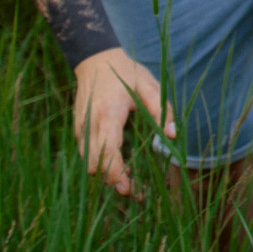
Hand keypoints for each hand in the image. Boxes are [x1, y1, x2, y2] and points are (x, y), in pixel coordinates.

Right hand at [72, 47, 173, 197]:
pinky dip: (101, 164)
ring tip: (130, 181)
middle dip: (112, 181)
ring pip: (88, 163)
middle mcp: (90, 125)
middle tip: (135, 191)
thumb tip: (173, 136)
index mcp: (108, 114)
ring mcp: (81, 128)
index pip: (107, 151)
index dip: (116, 173)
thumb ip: (162, 110)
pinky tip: (120, 165)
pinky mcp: (79, 130)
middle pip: (94, 165)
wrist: (96, 60)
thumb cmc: (126, 72)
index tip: (128, 187)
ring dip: (106, 175)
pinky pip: (87, 154)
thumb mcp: (150, 86)